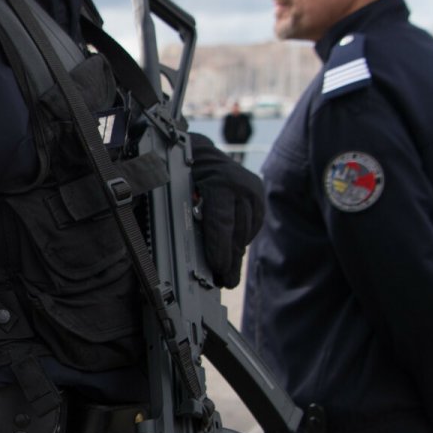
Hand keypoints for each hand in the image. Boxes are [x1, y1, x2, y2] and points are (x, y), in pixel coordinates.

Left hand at [189, 134, 263, 288]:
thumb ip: (179, 213)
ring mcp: (253, 189)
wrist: (203, 152)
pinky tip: (234, 251)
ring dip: (237, 253)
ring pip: (247, 230)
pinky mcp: (259, 194)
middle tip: (226, 281)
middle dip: (230, 258)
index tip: (218, 269)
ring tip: (229, 273)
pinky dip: (242, 238)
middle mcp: (241, 186)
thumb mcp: (177, 187)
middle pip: (237, 231)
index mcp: (220, 183)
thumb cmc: (183, 172)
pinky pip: (253, 224)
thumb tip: (174, 244)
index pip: (222, 223)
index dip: (220, 248)